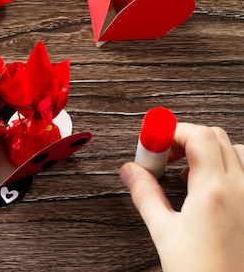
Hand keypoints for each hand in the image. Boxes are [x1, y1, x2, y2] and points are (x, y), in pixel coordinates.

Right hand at [120, 123, 243, 271]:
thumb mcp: (163, 232)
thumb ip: (145, 194)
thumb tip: (130, 172)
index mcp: (214, 191)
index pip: (197, 136)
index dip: (170, 131)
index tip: (151, 142)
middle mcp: (240, 189)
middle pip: (215, 136)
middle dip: (184, 138)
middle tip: (162, 156)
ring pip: (235, 150)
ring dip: (207, 150)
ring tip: (183, 170)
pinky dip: (224, 166)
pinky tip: (204, 185)